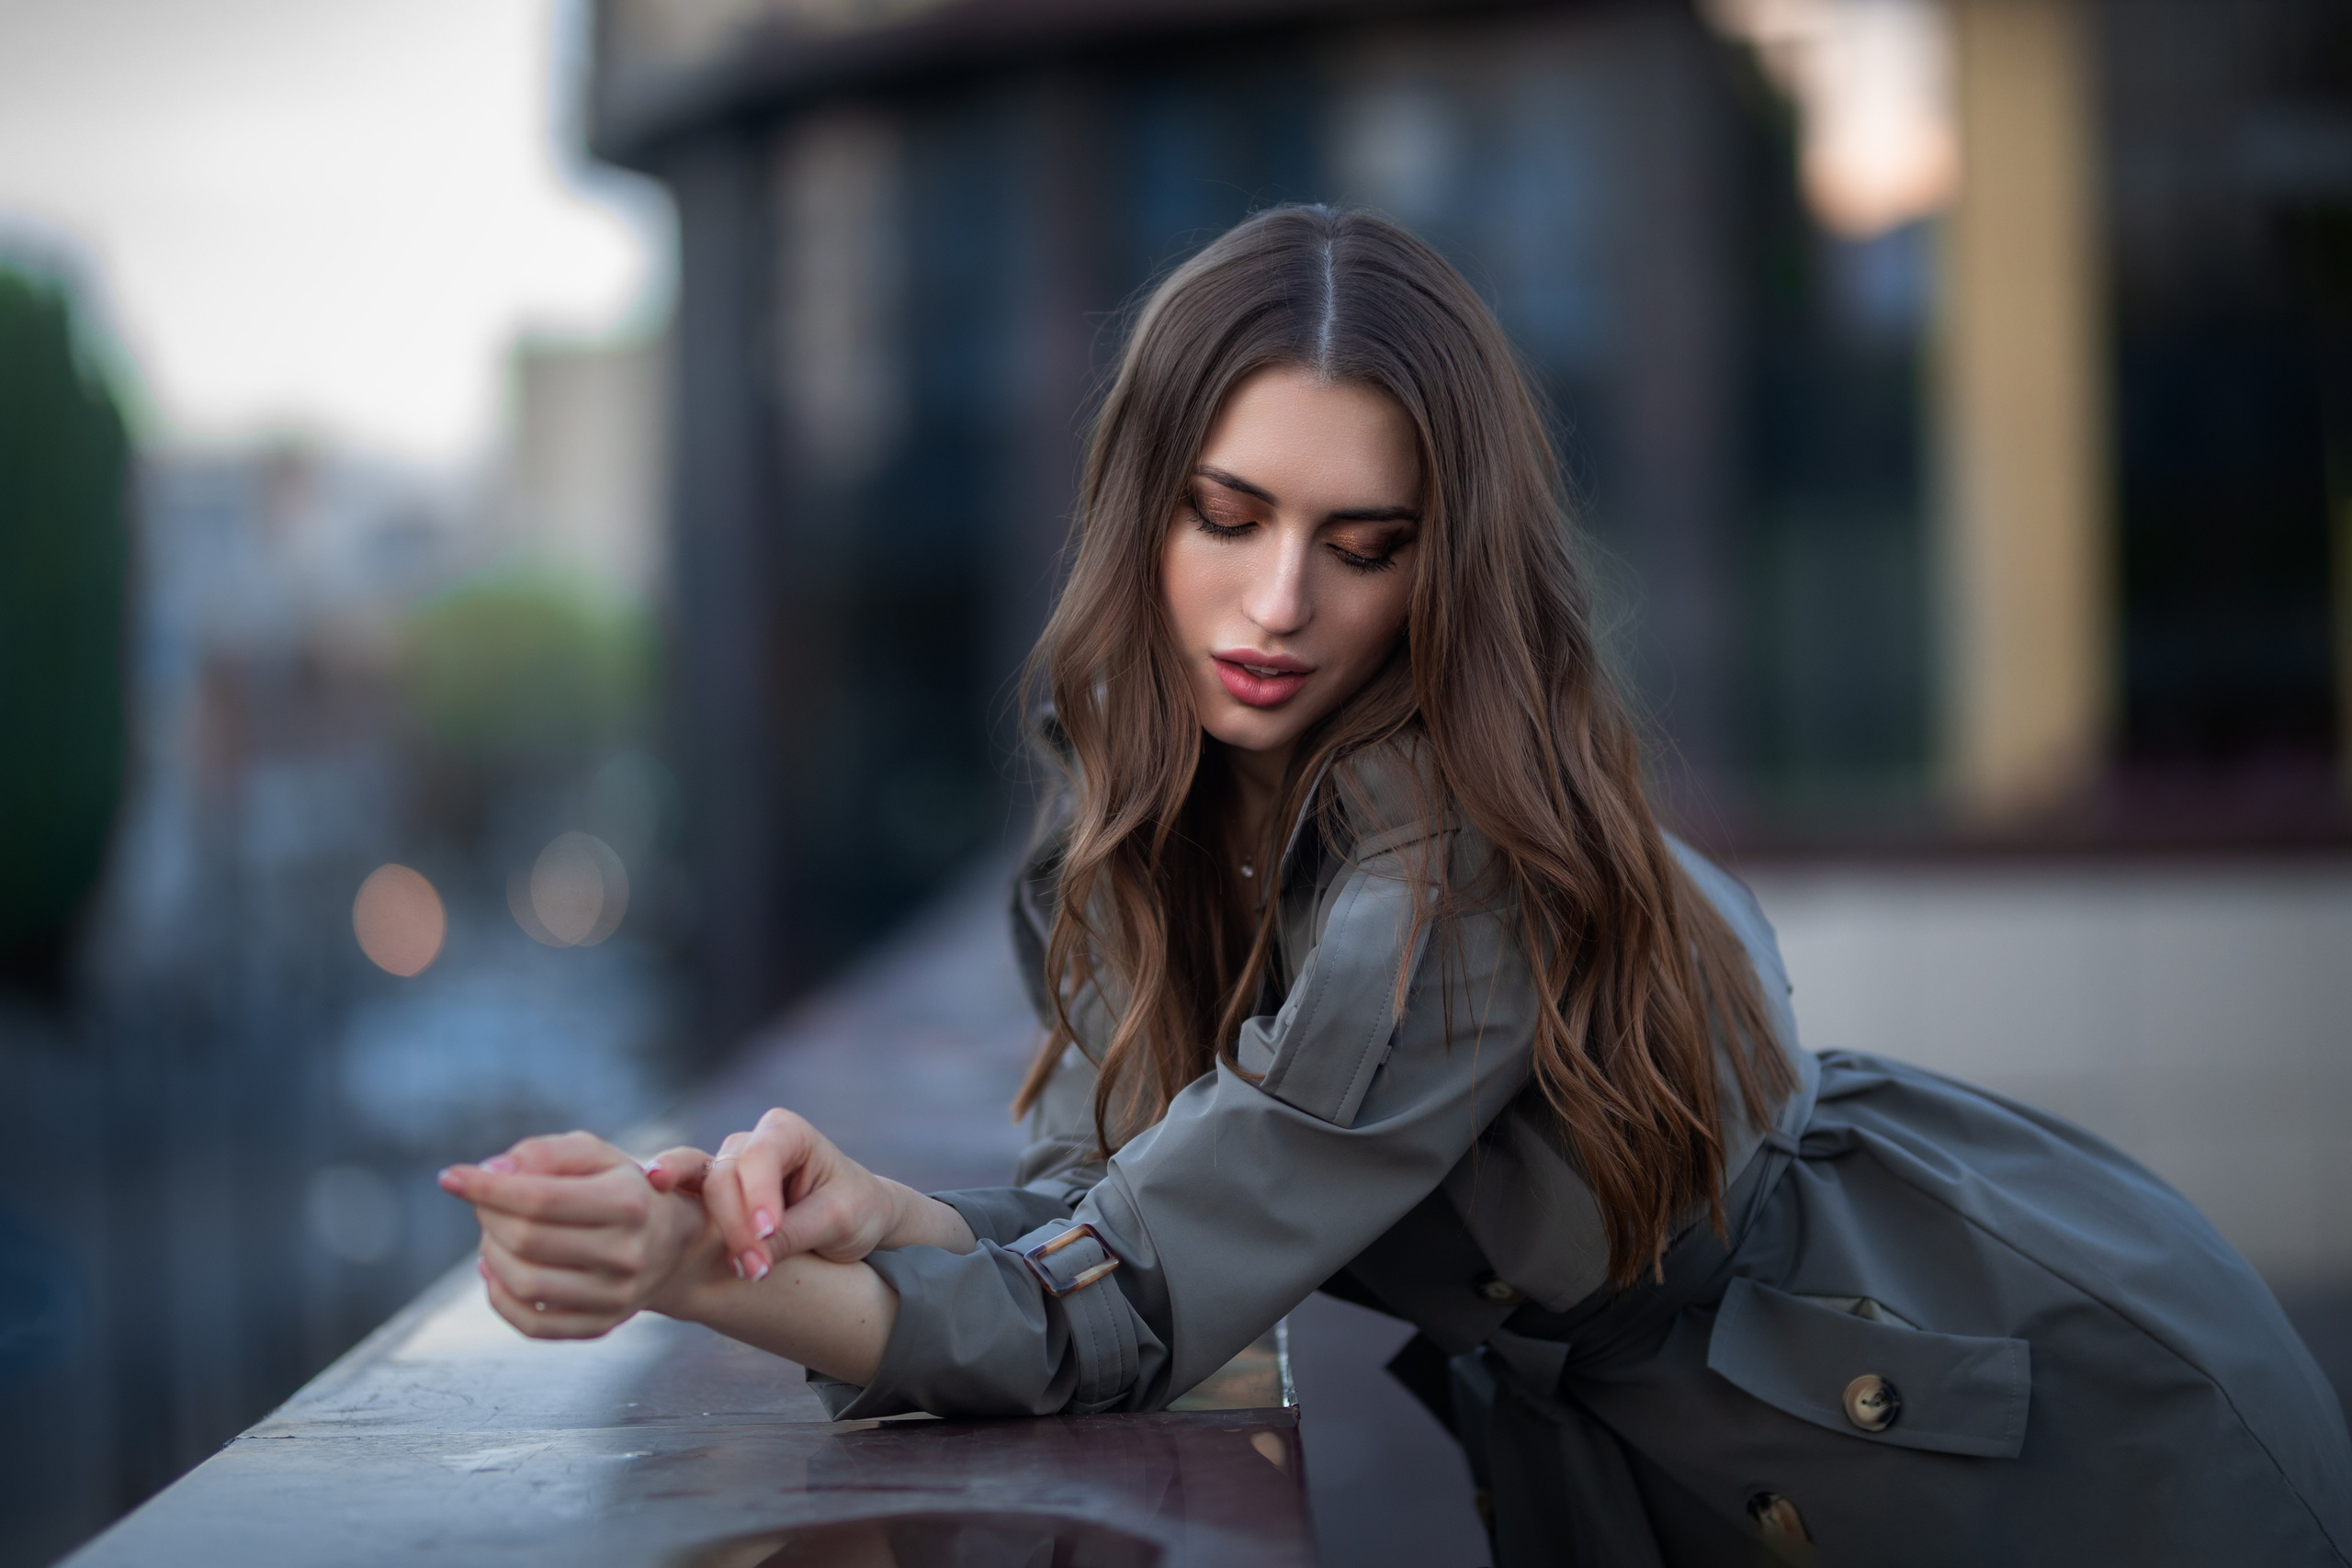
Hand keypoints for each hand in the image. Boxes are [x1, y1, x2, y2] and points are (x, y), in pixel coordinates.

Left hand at [438, 1131, 716, 1339]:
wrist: (668, 1242)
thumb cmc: (619, 1188)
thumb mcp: (595, 1154)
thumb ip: (545, 1152)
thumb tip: (492, 1171)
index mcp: (628, 1201)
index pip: (538, 1199)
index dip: (485, 1188)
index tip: (450, 1177)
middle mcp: (626, 1253)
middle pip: (525, 1240)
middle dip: (489, 1215)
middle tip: (484, 1201)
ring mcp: (615, 1296)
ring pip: (523, 1283)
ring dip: (491, 1253)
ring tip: (496, 1232)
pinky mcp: (599, 1326)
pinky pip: (531, 1323)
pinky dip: (498, 1296)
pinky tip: (496, 1269)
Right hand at [642, 1107, 973, 1278]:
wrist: (857, 1219)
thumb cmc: (854, 1208)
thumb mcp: (838, 1220)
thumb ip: (793, 1234)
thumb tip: (748, 1262)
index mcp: (786, 1132)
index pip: (760, 1157)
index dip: (757, 1194)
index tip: (767, 1233)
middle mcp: (749, 1144)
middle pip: (723, 1177)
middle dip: (735, 1225)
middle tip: (755, 1270)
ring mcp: (726, 1170)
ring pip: (702, 1193)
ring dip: (715, 1233)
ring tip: (739, 1270)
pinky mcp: (713, 1200)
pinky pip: (688, 1207)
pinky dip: (680, 1226)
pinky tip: (658, 1242)